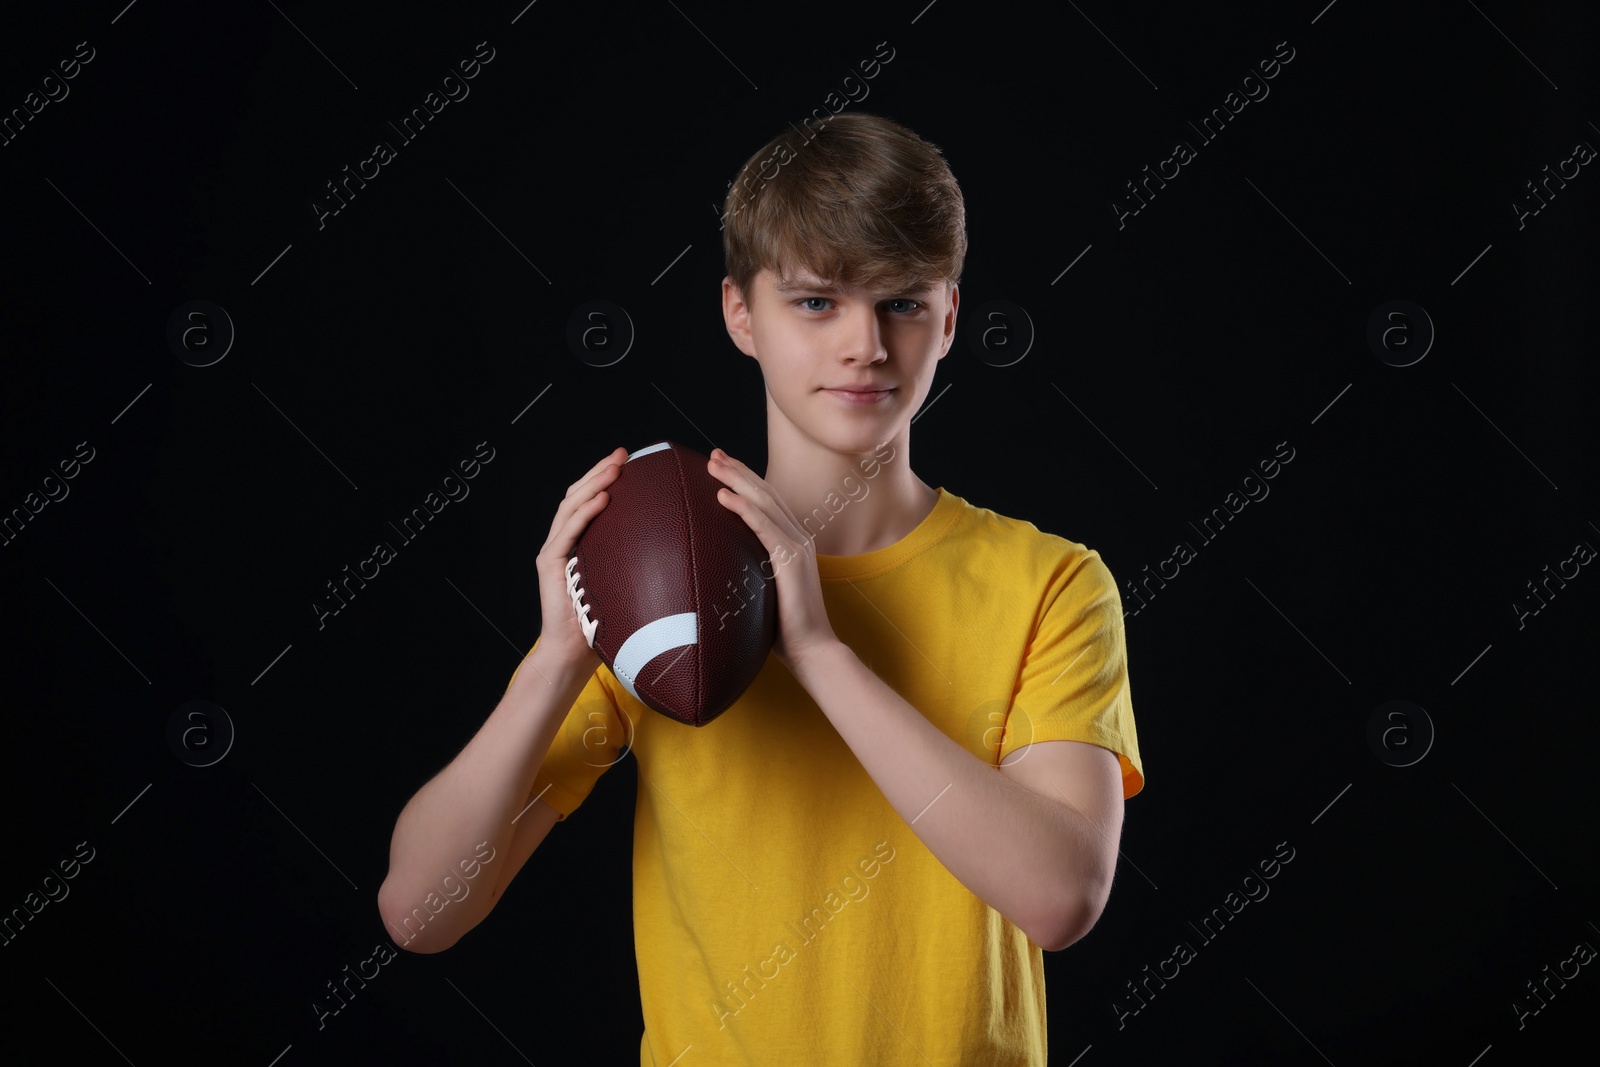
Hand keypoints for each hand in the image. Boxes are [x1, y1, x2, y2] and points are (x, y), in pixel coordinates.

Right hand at [532, 446, 628, 677]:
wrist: (574, 654)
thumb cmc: (607, 623)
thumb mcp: (628, 586)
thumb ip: (641, 565)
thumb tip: (685, 549)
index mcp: (581, 543)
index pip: (591, 501)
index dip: (608, 478)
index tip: (632, 461)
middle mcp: (564, 541)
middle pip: (578, 494)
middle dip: (600, 471)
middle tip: (624, 454)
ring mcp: (554, 550)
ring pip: (571, 505)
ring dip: (593, 483)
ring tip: (614, 468)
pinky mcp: (549, 563)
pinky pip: (567, 531)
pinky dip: (584, 512)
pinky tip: (601, 499)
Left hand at [706, 448, 839, 673]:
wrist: (813, 650)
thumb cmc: (785, 629)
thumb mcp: (764, 591)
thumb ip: (749, 573)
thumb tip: (718, 569)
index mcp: (794, 542)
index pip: (768, 501)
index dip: (745, 480)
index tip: (722, 466)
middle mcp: (799, 537)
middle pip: (765, 493)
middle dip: (738, 471)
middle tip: (713, 454)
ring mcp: (797, 546)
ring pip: (764, 502)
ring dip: (737, 480)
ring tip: (713, 465)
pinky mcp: (790, 560)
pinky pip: (764, 526)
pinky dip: (743, 508)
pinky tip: (723, 496)